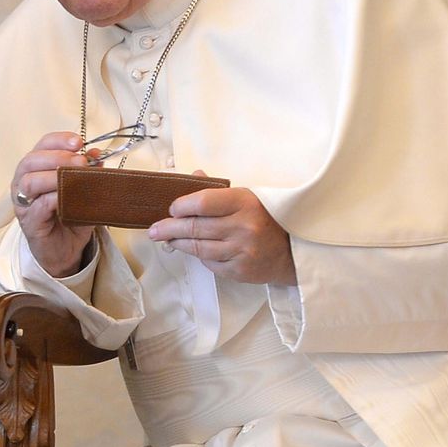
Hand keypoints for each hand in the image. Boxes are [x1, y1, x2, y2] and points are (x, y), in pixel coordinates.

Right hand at [12, 132, 97, 277]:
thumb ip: (88, 173)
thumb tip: (98, 155)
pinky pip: (38, 205)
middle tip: (80, 161)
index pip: (41, 146)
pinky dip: (55, 197)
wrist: (64, 251)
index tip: (79, 142)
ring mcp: (23, 203)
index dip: (58, 140)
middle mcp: (23, 183)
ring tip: (75, 177)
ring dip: (54, 176)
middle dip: (58, 156)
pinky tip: (69, 197)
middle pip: (31, 160)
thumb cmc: (69, 218)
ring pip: (29, 181)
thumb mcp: (83, 191)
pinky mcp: (29, 221)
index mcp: (35, 170)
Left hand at [148, 180, 296, 284]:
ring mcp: (242, 250)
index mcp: (244, 202)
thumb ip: (216, 190)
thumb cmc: (265, 218)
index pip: (202, 202)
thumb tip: (192, 176)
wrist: (293, 251)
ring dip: (178, 243)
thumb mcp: (246, 196)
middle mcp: (243, 226)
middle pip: (194, 227)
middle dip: (168, 228)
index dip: (181, 206)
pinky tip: (194, 250)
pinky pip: (210, 262)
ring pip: (197, 247)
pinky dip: (200, 256)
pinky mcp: (240, 270)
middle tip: (154, 230)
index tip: (171, 209)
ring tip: (167, 240)